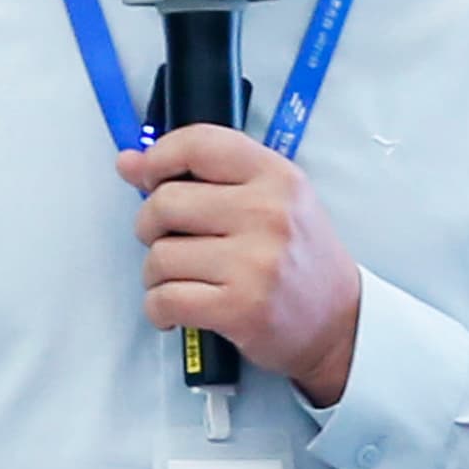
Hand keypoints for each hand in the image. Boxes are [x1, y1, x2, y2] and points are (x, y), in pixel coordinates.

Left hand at [113, 123, 364, 403]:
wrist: (340, 324)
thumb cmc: (299, 260)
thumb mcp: (273, 200)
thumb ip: (206, 177)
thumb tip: (129, 162)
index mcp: (277, 177)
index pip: (199, 145)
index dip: (158, 157)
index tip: (145, 175)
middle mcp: (268, 214)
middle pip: (166, 203)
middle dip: (150, 225)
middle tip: (167, 239)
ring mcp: (255, 263)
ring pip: (159, 256)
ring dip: (156, 273)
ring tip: (180, 280)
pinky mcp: (240, 309)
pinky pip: (165, 299)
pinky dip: (158, 307)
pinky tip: (175, 308)